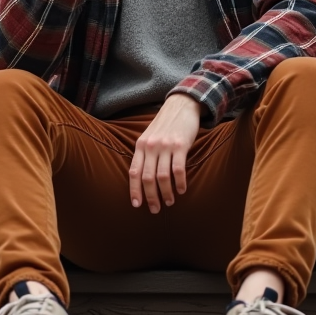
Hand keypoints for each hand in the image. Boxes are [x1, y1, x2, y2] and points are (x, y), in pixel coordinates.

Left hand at [129, 94, 201, 213]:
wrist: (181, 105)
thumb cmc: (165, 124)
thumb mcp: (149, 136)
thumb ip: (144, 153)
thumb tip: (141, 177)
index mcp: (140, 145)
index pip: (133, 172)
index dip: (134, 190)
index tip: (137, 205)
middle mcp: (151, 146)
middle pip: (147, 178)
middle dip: (151, 197)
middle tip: (155, 209)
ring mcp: (165, 146)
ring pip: (162, 177)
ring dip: (166, 193)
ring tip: (170, 202)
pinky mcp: (180, 145)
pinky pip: (178, 170)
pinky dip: (180, 183)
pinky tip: (182, 190)